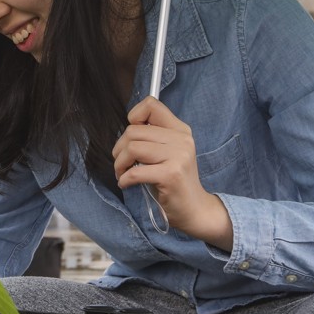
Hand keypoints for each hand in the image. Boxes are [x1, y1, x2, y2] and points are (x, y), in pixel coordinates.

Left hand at [111, 97, 232, 249]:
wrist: (194, 209)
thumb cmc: (174, 180)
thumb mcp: (168, 152)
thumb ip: (153, 136)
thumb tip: (128, 126)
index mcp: (180, 129)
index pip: (151, 105)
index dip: (134, 117)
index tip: (131, 137)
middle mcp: (181, 139)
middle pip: (133, 131)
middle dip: (119, 148)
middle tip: (122, 163)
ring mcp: (178, 156)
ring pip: (132, 148)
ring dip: (120, 164)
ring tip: (123, 173)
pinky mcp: (171, 174)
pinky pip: (135, 171)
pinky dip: (125, 179)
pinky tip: (127, 183)